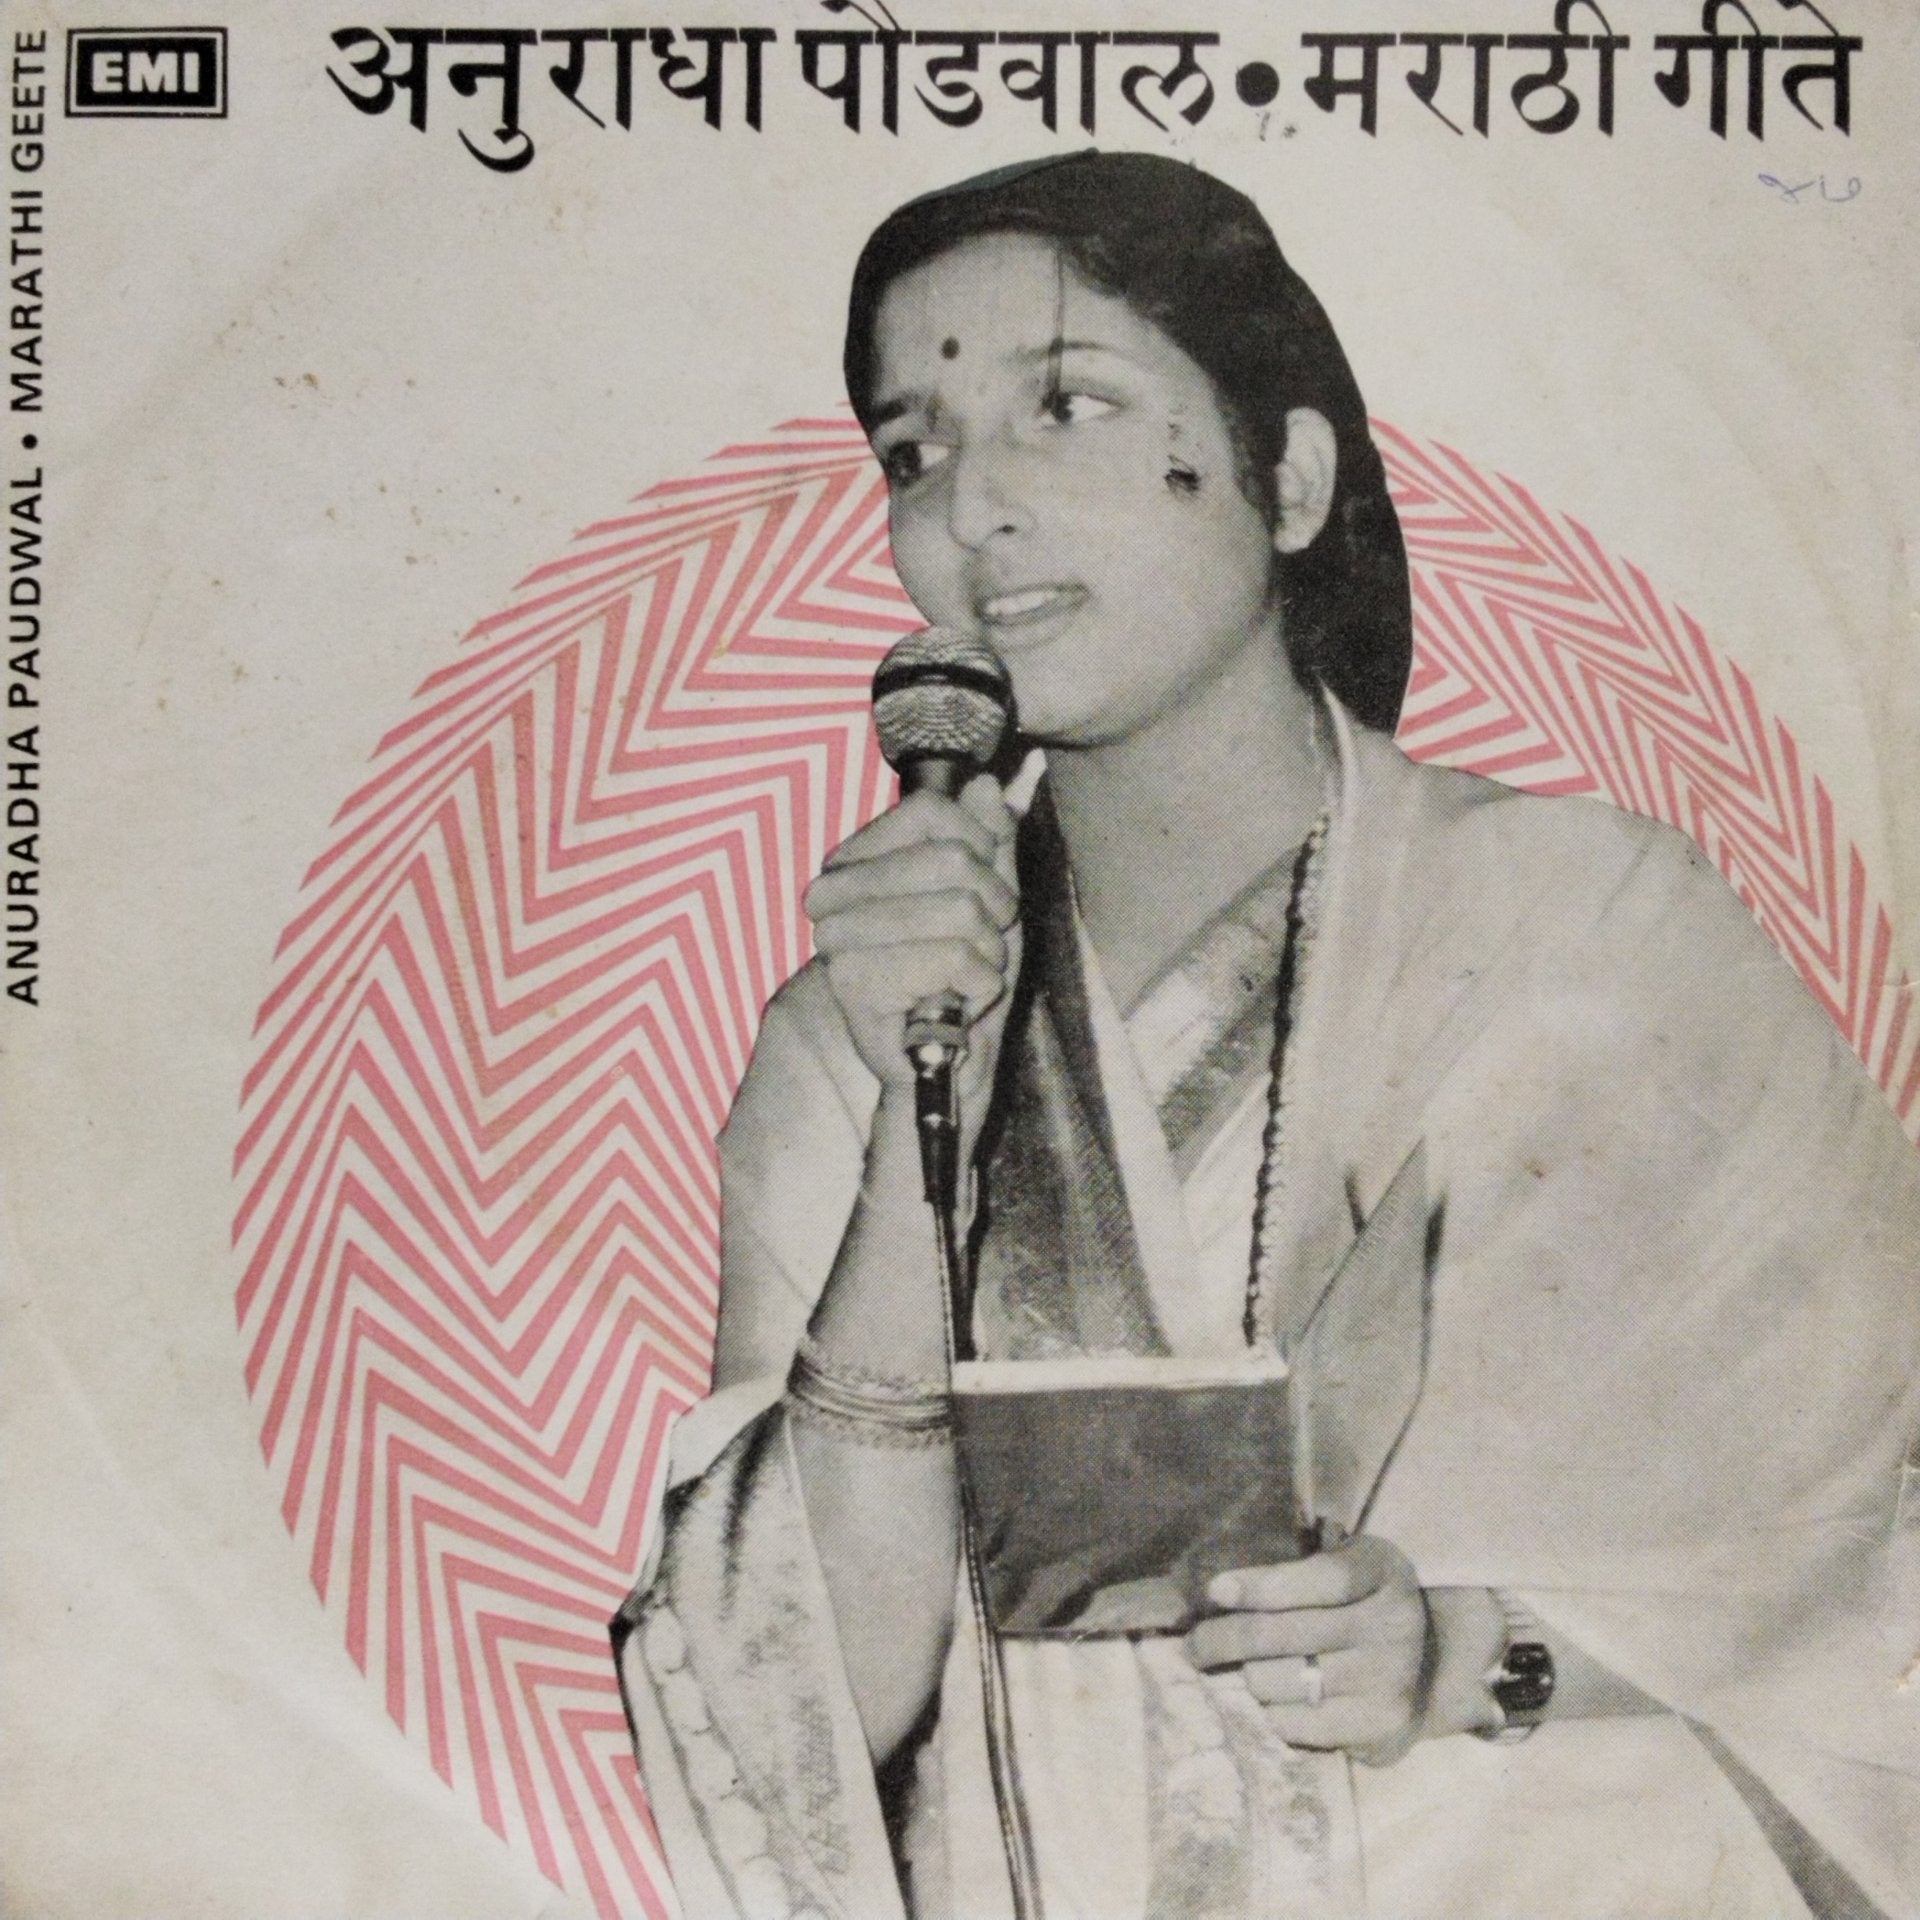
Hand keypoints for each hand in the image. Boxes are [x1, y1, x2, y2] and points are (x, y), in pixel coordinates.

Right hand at [804, 774, 1020, 1134]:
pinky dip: (978, 986)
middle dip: (992, 909)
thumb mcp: (990, 897)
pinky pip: (955, 957)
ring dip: (987, 953)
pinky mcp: (852, 981)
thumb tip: (986, 783)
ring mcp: (835, 937)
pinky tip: (955, 1004)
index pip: (933, 811)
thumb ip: (989, 838)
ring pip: (960, 909)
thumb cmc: (962, 979)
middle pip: (952, 859)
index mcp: (855, 861)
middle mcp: (832, 892)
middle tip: (975, 947)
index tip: (981, 894)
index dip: (981, 849)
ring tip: (964, 978)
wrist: (945, 1064)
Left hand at [1185, 1536, 1434, 1766]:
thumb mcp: (1345, 1565)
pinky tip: (1271, 1700)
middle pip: (1285, 1634)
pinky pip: (1293, 1723)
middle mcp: (1393, 1625)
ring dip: (1247, 1676)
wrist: (1427, 1670)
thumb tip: (1214, 1592)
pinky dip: (1270, 1711)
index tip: (1214, 1591)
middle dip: (1224, 1639)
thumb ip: (1295, 1570)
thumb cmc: (1359, 1605)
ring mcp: (1389, 1681)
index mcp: (1381, 1571)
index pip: (1321, 1580)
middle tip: (1194, 1644)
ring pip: (1277, 1682)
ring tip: (1241, 1670)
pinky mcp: (1379, 1730)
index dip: (1263, 1586)